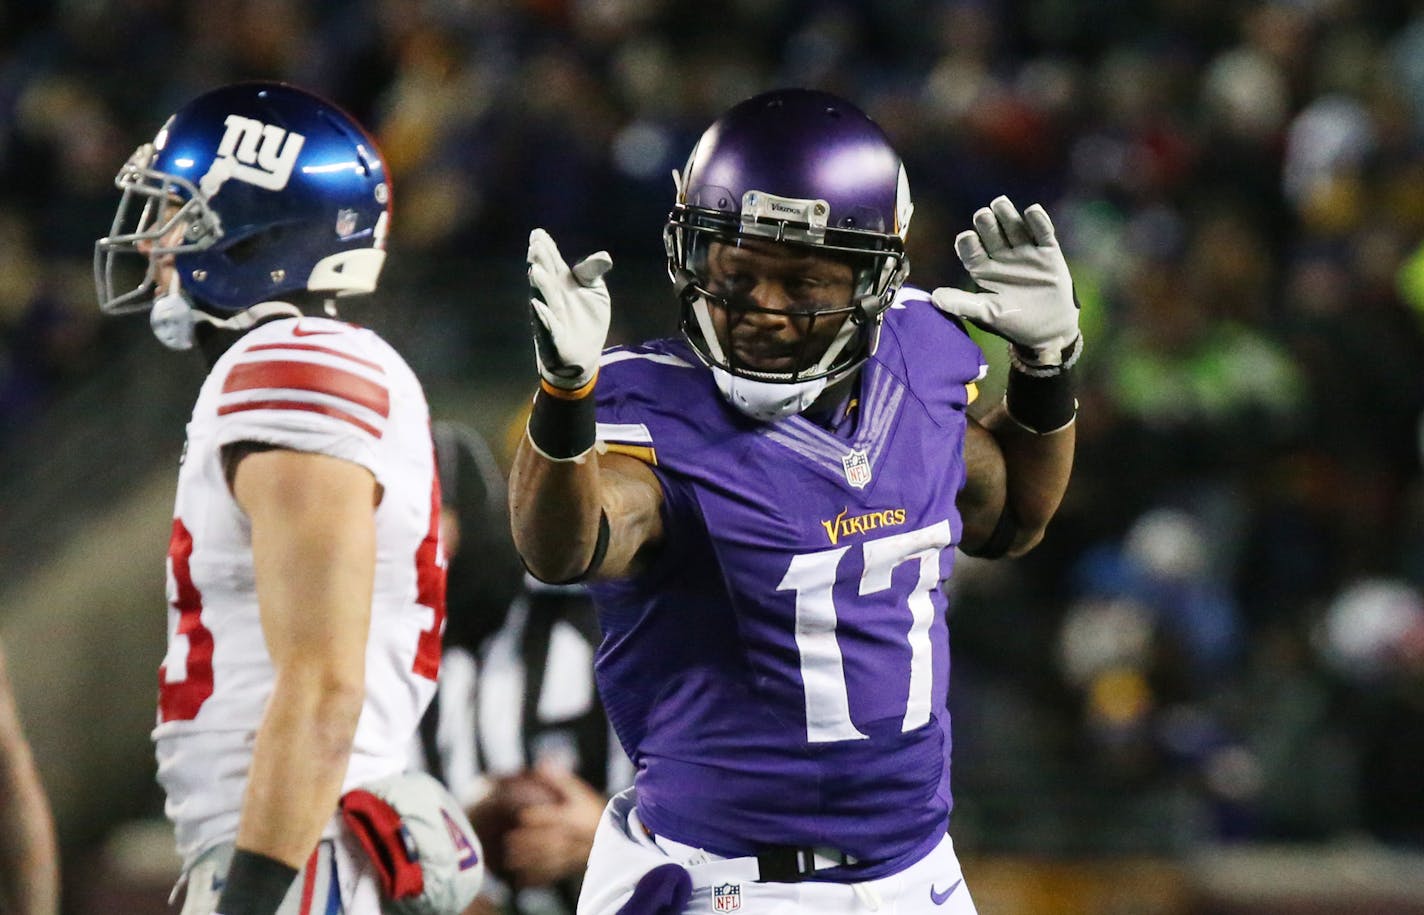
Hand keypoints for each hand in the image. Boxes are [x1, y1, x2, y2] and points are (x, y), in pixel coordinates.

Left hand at [501, 765, 605, 887]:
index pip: (556, 816)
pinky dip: (538, 878)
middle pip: (550, 839)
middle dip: (529, 841)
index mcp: (572, 817)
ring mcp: (572, 854)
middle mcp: (571, 836)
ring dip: (530, 860)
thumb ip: (561, 780)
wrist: (615, 834)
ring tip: (510, 860)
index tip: (522, 816)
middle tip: (509, 841)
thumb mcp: (581, 792)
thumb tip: (542, 764)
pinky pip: (554, 874)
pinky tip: (522, 880)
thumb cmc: (593, 810)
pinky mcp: (571, 866)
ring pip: (549, 858)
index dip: (539, 816)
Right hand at [527, 228, 612, 389]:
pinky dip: (543, 318)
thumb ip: (593, 273)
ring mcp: (548, 316)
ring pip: (543, 299)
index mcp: (560, 282)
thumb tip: (605, 256)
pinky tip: (538, 306)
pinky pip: (546, 327)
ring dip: (540, 286)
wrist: (583, 355)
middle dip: (540, 262)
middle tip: (536, 247)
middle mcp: (550, 296)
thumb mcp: (595, 291)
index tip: (538, 234)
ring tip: (536, 271)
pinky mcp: (552, 338)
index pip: (552, 262)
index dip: (546, 249)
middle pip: (545, 277)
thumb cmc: (586, 319)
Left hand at [931, 196, 1080, 373]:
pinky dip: (1038, 221)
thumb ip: (962, 304)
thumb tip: (934, 298)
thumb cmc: (1014, 322)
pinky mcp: (1048, 253)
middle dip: (986, 224)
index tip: (966, 238)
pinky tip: (1032, 211)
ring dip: (1007, 215)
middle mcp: (1002, 257)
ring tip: (999, 204)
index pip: (971, 251)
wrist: (1050, 329)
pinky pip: (1043, 233)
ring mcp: (1025, 252)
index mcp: (984, 269)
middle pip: (991, 234)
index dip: (967, 243)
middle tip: (982, 215)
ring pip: (1015, 228)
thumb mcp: (986, 314)